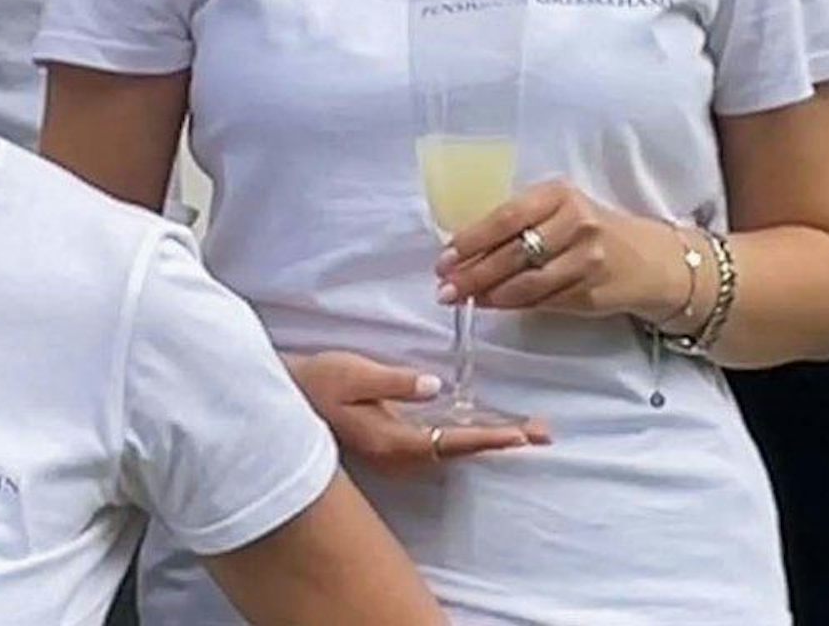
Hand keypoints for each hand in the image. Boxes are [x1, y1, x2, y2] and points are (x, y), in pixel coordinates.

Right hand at [285, 350, 548, 475]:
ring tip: (525, 430)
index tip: (522, 435)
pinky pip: (439, 443)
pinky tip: (481, 427)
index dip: (488, 437)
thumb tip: (436, 385)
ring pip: (452, 448)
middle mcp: (398, 455)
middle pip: (459, 449)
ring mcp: (395, 454)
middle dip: (501, 439)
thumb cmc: (317, 381)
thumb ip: (396, 382)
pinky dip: (466, 435)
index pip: (451, 440)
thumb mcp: (354, 373)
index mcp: (391, 440)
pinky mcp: (392, 444)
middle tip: (543, 432)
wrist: (284, 398)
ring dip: (487, 437)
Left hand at [439, 179, 685, 321]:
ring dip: (489, 294)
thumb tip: (462, 250)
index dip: (471, 241)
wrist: (651, 259)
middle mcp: (577, 224)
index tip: (444, 257)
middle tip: (445, 287)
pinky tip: (494, 304)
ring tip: (463, 299)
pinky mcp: (593, 293)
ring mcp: (588, 261)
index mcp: (559, 195)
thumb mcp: (557, 211)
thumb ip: (518, 223)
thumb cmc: (590, 229)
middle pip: (513, 254)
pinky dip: (514, 305)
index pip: (506, 218)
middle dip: (472, 274)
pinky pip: (544, 301)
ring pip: (527, 283)